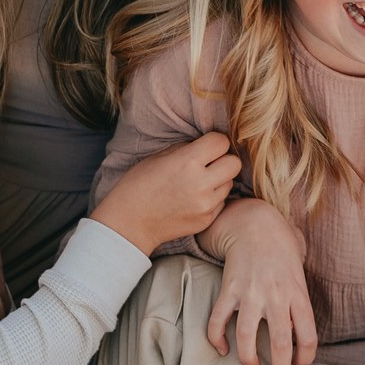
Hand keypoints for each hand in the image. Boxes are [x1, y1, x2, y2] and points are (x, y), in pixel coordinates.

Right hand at [91, 132, 241, 255]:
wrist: (130, 222)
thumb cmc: (139, 184)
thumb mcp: (159, 157)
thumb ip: (188, 149)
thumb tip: (208, 145)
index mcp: (188, 162)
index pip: (222, 142)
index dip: (215, 142)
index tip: (206, 146)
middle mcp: (201, 183)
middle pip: (235, 163)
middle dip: (223, 160)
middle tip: (208, 164)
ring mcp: (206, 204)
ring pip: (230, 183)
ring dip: (219, 180)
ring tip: (197, 183)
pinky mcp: (207, 220)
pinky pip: (222, 201)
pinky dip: (213, 198)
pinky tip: (194, 198)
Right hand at [200, 197, 316, 364]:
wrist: (256, 225)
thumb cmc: (282, 253)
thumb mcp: (300, 276)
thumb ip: (299, 303)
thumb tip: (299, 334)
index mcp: (297, 294)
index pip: (308, 334)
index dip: (306, 356)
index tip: (301, 364)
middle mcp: (276, 296)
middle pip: (280, 342)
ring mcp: (250, 293)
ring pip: (246, 336)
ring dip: (248, 359)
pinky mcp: (229, 289)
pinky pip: (218, 320)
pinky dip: (216, 339)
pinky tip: (222, 349)